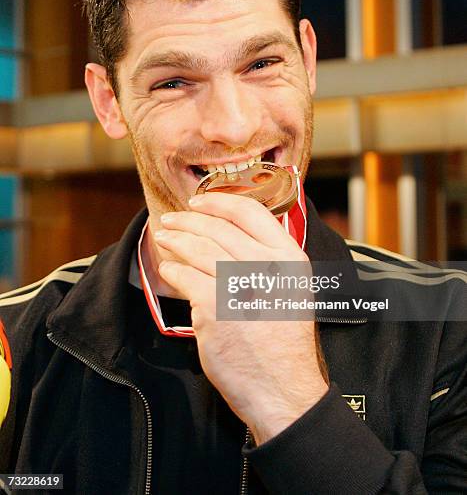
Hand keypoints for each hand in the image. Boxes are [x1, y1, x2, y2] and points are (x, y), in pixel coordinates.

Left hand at [155, 192, 328, 444]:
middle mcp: (265, 264)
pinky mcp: (214, 306)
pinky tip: (168, 268)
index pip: (249, 212)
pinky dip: (173, 269)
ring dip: (175, 240)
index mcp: (288, 257)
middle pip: (217, 228)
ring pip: (197, 249)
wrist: (281, 386)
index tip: (198, 203)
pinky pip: (184, 276)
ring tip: (164, 237)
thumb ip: (269, 259)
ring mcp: (238, 284)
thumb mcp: (291, 289)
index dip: (218, 202)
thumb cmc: (283, 341)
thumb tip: (231, 235)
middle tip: (171, 220)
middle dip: (188, 220)